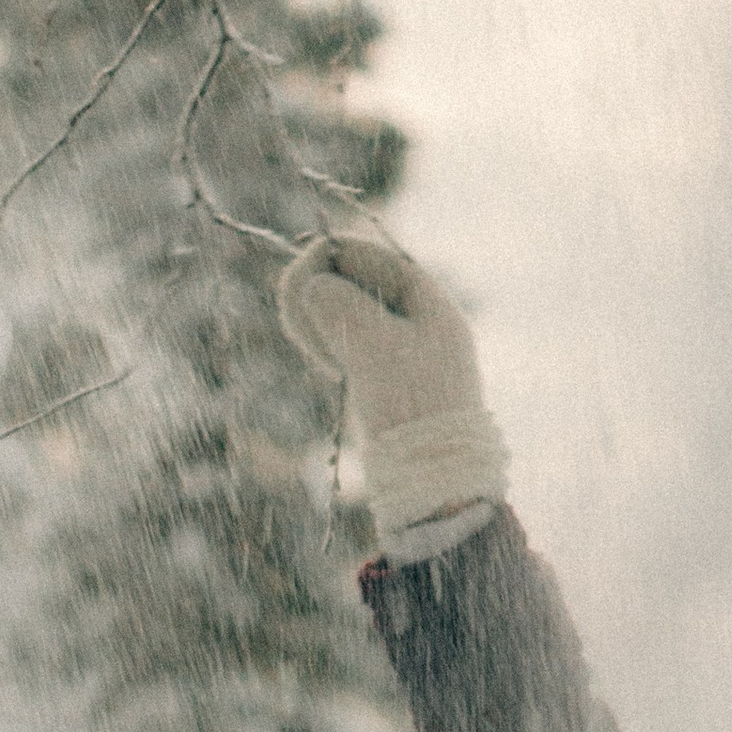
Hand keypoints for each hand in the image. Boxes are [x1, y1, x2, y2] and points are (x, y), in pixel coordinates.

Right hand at [278, 235, 506, 541]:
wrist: (435, 476)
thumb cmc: (411, 404)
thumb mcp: (373, 345)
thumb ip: (341, 304)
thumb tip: (313, 283)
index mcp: (429, 300)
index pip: (369, 255)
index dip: (327, 260)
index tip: (295, 283)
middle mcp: (421, 318)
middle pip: (357, 280)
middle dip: (321, 291)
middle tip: (296, 320)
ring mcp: (405, 347)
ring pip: (349, 312)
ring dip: (322, 319)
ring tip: (313, 347)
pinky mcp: (389, 376)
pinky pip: (352, 342)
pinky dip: (332, 344)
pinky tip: (326, 365)